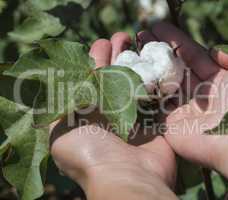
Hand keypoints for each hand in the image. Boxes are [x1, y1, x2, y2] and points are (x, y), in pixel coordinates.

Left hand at [50, 33, 176, 199]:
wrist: (128, 177)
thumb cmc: (92, 153)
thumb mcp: (61, 132)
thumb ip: (60, 108)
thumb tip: (65, 86)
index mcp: (91, 113)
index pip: (93, 78)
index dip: (97, 59)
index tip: (103, 42)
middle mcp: (113, 112)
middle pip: (116, 76)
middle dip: (119, 54)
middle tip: (124, 36)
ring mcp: (137, 115)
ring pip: (138, 81)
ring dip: (139, 61)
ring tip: (140, 41)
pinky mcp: (157, 120)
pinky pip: (159, 94)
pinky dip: (159, 78)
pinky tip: (159, 60)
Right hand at [141, 22, 227, 199]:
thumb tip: (215, 51)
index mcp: (217, 81)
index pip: (192, 55)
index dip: (176, 41)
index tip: (158, 28)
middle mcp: (199, 94)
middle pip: (175, 68)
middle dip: (158, 51)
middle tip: (141, 36)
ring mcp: (184, 109)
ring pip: (163, 84)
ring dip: (149, 68)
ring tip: (131, 50)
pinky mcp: (171, 124)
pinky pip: (155, 105)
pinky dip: (145, 91)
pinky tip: (131, 74)